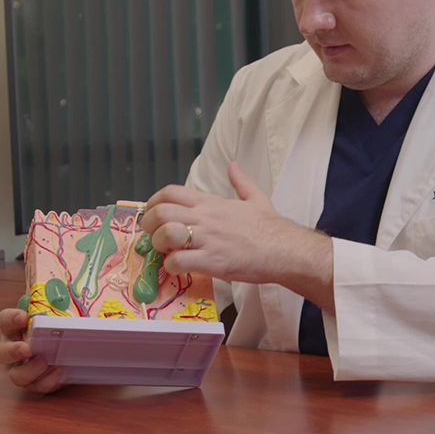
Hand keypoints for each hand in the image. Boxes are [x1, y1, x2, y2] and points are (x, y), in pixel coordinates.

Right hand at [0, 307, 64, 393]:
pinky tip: (58, 372)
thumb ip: (52, 307)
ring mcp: (20, 370)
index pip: (3, 321)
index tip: (23, 316)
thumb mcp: (53, 318)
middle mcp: (12, 350)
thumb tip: (61, 291)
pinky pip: (35, 388)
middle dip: (12, 351)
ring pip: (13, 376)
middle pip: (0, 353)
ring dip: (28, 371)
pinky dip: (46, 382)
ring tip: (44, 361)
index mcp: (14, 330)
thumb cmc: (55, 332)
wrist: (69, 355)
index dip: (10, 319)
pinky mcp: (34, 385)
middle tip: (27, 348)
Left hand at [140, 162, 334, 310]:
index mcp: (211, 202)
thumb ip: (240, 181)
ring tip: (164, 253)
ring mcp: (208, 239)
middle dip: (149, 225)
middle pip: (162, 212)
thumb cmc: (270, 227)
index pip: (170, 192)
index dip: (153, 202)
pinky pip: (180, 262)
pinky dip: (171, 267)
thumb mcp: (255, 198)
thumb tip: (234, 165)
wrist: (285, 250)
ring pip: (167, 234)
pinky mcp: (213, 261)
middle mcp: (206, 217)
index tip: (151, 215)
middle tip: (152, 237)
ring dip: (158, 245)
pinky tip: (177, 268)